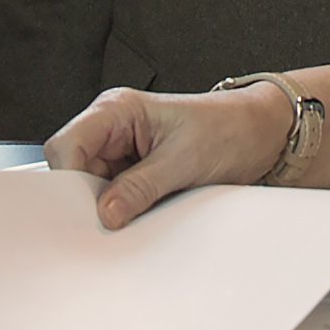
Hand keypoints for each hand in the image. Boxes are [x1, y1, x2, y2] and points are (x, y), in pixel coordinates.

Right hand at [44, 85, 290, 229]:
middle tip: (111, 220)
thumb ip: (140, 186)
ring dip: (110, 205)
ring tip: (137, 213)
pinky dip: (124, 209)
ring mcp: (123, 150)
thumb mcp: (183, 161)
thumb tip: (106, 213)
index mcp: (117, 109)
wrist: (262, 134)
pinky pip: (114, 196)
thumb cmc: (227, 129)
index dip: (69, 178)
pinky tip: (141, 215)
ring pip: (93, 186)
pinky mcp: (135, 170)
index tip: (86, 209)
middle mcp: (113, 127)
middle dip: (89, 197)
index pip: (67, 144)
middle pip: (74, 168)